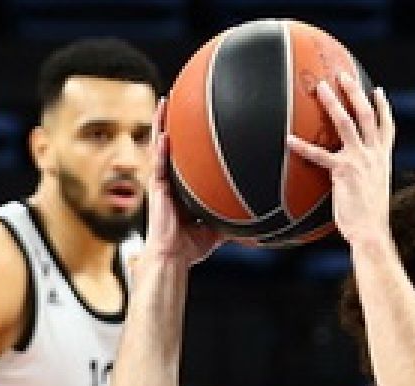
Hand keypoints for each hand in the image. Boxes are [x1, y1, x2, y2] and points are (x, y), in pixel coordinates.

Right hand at [145, 100, 225, 267]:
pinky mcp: (156, 189)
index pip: (184, 156)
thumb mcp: (219, 229)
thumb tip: (258, 222)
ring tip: (164, 102)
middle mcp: (170, 181)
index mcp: (182, 187)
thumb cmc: (191, 247)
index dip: (186, 137)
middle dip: (171, 121)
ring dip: (160, 124)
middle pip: (169, 144)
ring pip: (159, 147)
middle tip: (176, 98)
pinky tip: (165, 133)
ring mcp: (161, 183)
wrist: (173, 258)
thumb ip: (233, 219)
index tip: (194, 117)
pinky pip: (158, 164)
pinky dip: (161, 149)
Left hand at [286, 73, 394, 250]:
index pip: (387, 128)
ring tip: (321, 87)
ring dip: (333, 102)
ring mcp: (360, 160)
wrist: (371, 232)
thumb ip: (364, 178)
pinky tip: (288, 139)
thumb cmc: (368, 219)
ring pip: (347, 122)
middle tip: (343, 74)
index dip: (384, 108)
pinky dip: (303, 146)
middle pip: (366, 114)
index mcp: (382, 159)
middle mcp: (374, 155)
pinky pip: (320, 155)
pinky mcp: (344, 171)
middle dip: (355, 92)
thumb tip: (351, 180)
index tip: (378, 92)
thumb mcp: (372, 192)